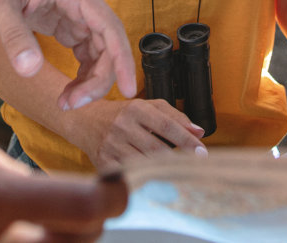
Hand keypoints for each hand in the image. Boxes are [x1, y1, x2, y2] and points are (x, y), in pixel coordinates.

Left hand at [0, 0, 135, 107]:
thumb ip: (13, 35)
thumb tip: (29, 70)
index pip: (109, 26)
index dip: (121, 58)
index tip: (127, 88)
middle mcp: (82, 0)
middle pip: (108, 43)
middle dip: (98, 78)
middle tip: (73, 104)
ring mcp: (76, 11)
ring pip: (99, 51)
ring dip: (90, 79)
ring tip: (67, 102)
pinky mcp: (67, 22)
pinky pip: (86, 51)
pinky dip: (82, 73)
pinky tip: (68, 90)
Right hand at [87, 99, 205, 170]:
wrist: (84, 120)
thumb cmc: (122, 113)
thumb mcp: (147, 106)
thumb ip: (174, 116)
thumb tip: (199, 131)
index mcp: (135, 108)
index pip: (166, 125)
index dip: (186, 140)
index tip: (202, 152)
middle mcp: (122, 126)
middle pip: (157, 148)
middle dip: (179, 159)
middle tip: (196, 167)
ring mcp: (111, 145)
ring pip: (144, 163)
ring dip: (163, 171)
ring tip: (179, 174)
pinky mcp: (103, 162)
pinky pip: (129, 174)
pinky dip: (144, 179)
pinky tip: (155, 180)